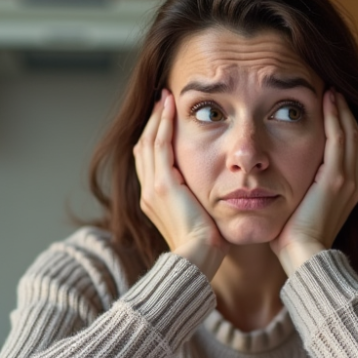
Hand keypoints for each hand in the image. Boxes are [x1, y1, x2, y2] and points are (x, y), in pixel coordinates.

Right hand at [133, 90, 226, 277]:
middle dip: (152, 122)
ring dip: (157, 117)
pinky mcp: (162, 185)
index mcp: (154, 200)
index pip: (150, 160)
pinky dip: (162, 124)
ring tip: (165, 98)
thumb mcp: (200, 217)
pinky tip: (170, 107)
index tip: (165, 118)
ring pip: (148, 142)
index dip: (155, 136)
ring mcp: (152, 188)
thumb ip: (198, 201)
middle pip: (144, 147)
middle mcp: (147, 192)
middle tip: (162, 100)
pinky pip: (159, 145)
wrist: (198, 260)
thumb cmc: (205, 246)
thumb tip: (213, 193)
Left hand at [271, 90, 357, 274]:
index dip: (342, 128)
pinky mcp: (336, 179)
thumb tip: (282, 185)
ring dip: (341, 110)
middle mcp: (352, 183)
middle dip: (344, 114)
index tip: (330, 109)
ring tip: (331, 91)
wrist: (303, 257)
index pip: (349, 151)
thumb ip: (299, 193)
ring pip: (350, 134)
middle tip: (334, 92)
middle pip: (355, 138)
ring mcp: (347, 180)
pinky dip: (335, 117)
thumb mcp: (299, 211)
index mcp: (346, 191)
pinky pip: (339, 139)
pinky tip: (328, 100)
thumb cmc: (294, 241)